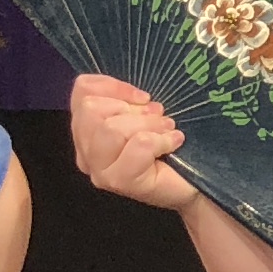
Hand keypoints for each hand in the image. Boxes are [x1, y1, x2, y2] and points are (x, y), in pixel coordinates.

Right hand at [69, 74, 198, 210]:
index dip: (113, 85)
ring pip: (110, 128)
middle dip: (131, 108)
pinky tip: (173, 143)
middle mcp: (85, 151)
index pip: (82, 90)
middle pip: (91, 109)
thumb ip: (129, 101)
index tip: (143, 97)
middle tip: (157, 115)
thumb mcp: (144, 115)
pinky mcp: (119, 181)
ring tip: (167, 129)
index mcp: (86, 129)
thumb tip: (139, 98)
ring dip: (147, 123)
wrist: (191, 186)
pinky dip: (161, 139)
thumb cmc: (168, 148)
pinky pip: (138, 145)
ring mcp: (99, 170)